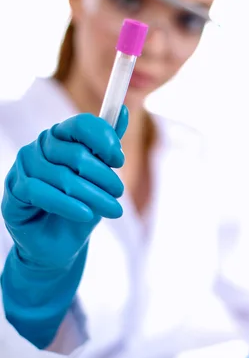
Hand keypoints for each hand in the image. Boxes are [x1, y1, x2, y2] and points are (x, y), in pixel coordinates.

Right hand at [2, 108, 127, 269]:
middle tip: (120, 193)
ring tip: (113, 210)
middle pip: (77, 154)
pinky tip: (85, 215)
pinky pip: (42, 193)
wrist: (59, 245)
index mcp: (60, 137)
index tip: (119, 159)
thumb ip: (108, 148)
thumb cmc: (79, 207)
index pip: (81, 125)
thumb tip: (124, 111)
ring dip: (93, 196)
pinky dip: (67, 205)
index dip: (103, 139)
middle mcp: (39, 147)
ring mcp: (24, 168)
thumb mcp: (99, 180)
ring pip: (63, 177)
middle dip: (104, 176)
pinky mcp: (14, 191)